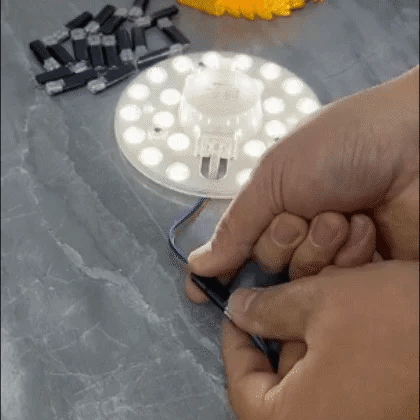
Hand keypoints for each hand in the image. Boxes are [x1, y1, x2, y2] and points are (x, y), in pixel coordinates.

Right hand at [187, 65, 418, 289]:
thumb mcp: (275, 176)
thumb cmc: (338, 147)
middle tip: (304, 215)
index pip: (237, 249)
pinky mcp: (365, 272)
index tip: (200, 292)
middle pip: (268, 269)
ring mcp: (332, 254)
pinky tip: (366, 229)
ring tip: (343, 216)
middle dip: (282, 243)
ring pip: (302, 282)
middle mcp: (298, 234)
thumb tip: (196, 266)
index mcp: (273, 207)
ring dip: (318, 248)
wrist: (416, 143)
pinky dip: (350, 257)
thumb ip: (237, 226)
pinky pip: (340, 287)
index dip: (220, 270)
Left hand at [222, 261, 418, 419]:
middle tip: (285, 300)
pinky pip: (344, 388)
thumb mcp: (320, 301)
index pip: (243, 387)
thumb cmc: (394, 320)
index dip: (234, 344)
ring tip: (322, 303)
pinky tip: (348, 320)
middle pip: (279, 388)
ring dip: (310, 341)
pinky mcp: (385, 412)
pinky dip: (336, 354)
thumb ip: (267, 308)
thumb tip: (237, 310)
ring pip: (312, 384)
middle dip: (278, 338)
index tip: (236, 313)